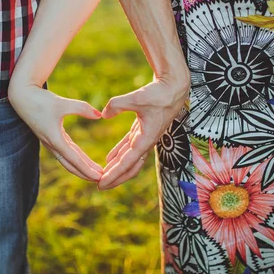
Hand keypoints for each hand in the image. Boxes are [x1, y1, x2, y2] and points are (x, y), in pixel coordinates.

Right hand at [8, 84, 103, 181]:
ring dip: (81, 167)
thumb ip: (82, 108)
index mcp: (54, 139)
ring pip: (68, 159)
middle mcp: (52, 143)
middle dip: (85, 173)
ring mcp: (50, 141)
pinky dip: (75, 158)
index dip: (87, 169)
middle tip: (102, 180)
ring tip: (96, 173)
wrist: (21, 96)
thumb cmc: (40, 99)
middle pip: (70, 165)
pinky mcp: (50, 136)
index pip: (74, 159)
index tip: (99, 176)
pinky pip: (65, 152)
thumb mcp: (62, 103)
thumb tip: (100, 115)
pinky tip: (84, 160)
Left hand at [97, 74, 189, 189]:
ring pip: (130, 158)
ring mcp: (145, 136)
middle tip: (100, 186)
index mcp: (147, 138)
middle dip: (116, 177)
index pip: (128, 162)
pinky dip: (119, 153)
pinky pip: (130, 146)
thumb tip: (104, 115)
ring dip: (117, 167)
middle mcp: (147, 141)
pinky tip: (109, 159)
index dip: (114, 174)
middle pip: (130, 167)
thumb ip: (117, 105)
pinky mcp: (143, 129)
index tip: (101, 183)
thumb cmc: (158, 93)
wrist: (174, 86)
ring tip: (103, 176)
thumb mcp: (136, 98)